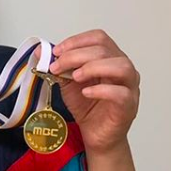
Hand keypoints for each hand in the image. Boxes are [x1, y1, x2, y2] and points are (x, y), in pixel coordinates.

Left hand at [47, 30, 140, 153]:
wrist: (94, 133)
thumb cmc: (85, 104)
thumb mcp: (67, 81)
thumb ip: (58, 66)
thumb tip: (40, 52)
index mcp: (109, 57)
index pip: (98, 38)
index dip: (76, 41)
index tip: (56, 52)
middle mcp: (123, 68)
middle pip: (105, 50)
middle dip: (76, 55)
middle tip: (57, 66)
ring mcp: (129, 87)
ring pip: (121, 66)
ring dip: (93, 67)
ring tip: (75, 77)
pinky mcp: (128, 106)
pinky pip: (121, 93)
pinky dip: (101, 90)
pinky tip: (85, 93)